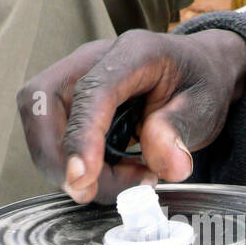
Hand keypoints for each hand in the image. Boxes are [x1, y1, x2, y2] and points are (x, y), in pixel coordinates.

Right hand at [17, 28, 245, 203]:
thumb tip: (166, 165)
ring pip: (42, 124)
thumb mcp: (203, 107)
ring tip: (123, 181)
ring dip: (66, 165)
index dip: (82, 136)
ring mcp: (76, 79)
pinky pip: (53, 136)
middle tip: (90, 192)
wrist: (199, 71)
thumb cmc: (200, 84)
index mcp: (134, 52)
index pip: (92, 91)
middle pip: (42, 101)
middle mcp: (93, 59)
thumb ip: (180, 130)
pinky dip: (75, 164)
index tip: (82, 179)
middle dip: (56, 156)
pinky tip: (115, 174)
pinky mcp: (70, 103)